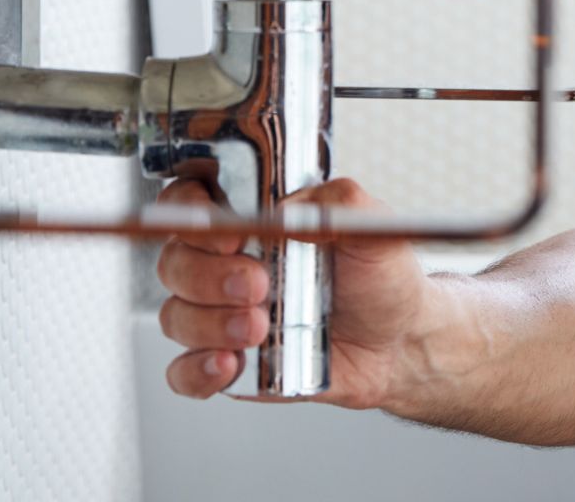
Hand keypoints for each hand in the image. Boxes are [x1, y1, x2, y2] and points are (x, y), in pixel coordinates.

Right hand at [155, 177, 435, 406]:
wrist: (400, 342)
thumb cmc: (380, 279)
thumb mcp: (372, 228)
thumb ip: (339, 202)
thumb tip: (290, 209)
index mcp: (251, 222)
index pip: (188, 202)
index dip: (189, 213)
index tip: (228, 234)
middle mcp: (227, 265)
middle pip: (174, 262)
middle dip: (207, 276)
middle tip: (257, 286)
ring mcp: (222, 316)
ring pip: (175, 317)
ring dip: (209, 324)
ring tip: (259, 327)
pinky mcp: (230, 363)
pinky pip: (184, 372)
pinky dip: (197, 370)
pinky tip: (231, 363)